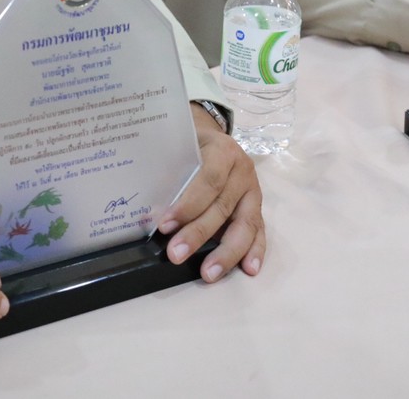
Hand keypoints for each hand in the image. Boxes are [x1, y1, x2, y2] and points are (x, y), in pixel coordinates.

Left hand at [157, 106, 265, 282]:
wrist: (210, 134)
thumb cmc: (188, 143)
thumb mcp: (179, 146)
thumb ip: (169, 171)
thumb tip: (148, 211)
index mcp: (222, 150)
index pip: (208, 180)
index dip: (187, 205)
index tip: (164, 225)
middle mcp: (242, 171)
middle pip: (222, 206)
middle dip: (198, 233)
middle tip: (175, 255)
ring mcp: (253, 191)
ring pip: (245, 224)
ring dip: (226, 252)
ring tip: (209, 274)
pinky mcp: (257, 208)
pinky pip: (259, 231)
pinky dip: (255, 251)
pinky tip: (248, 269)